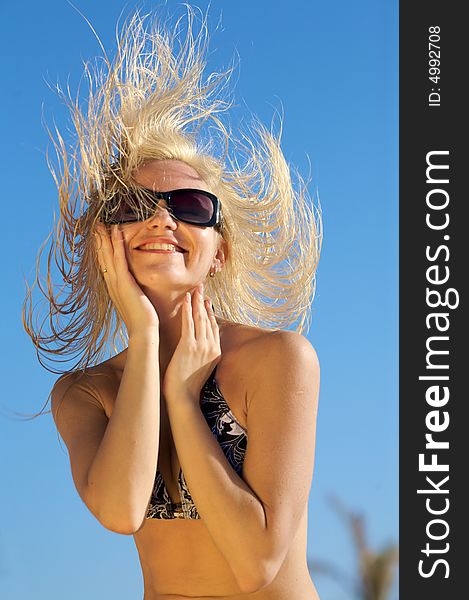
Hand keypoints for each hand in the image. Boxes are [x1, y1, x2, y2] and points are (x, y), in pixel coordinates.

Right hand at [94, 223, 159, 336]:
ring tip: (101, 223)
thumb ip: (132, 292)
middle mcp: (112, 283)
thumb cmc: (142, 318)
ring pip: (107, 255)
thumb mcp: (134, 301)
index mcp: (114, 287)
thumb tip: (134, 288)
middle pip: (102, 257)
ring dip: (104, 238)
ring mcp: (116, 283)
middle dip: (98, 240)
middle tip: (94, 224)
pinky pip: (119, 259)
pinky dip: (116, 244)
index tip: (99, 236)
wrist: (143, 331)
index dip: (101, 249)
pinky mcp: (124, 283)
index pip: (105, 264)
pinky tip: (116, 232)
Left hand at [163, 284, 220, 402]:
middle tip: (200, 287)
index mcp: (216, 352)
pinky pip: (188, 323)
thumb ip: (201, 355)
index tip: (206, 301)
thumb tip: (195, 348)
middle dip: (203, 302)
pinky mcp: (188, 346)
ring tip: (194, 289)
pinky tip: (185, 299)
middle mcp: (211, 347)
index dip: (210, 312)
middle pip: (208, 319)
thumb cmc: (187, 386)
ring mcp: (201, 346)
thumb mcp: (200, 369)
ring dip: (196, 302)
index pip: (214, 327)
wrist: (183, 398)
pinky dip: (187, 310)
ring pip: (200, 318)